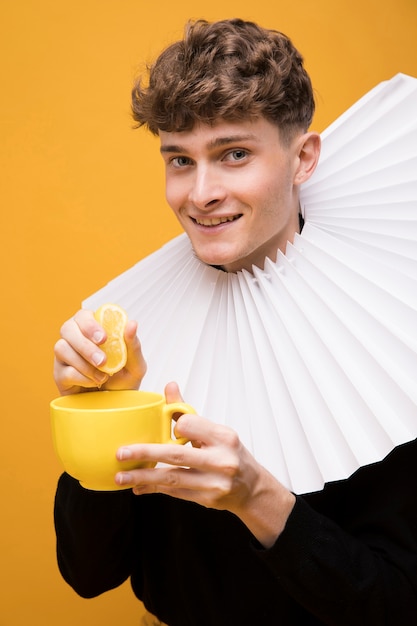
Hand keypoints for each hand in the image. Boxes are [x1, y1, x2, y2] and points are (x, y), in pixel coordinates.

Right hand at [53, 309, 146, 394]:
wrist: (115, 406)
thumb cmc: (124, 381)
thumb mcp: (135, 365)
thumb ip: (133, 345)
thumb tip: (131, 323)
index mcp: (93, 330)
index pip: (83, 315)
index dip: (89, 324)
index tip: (103, 338)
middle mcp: (76, 339)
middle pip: (67, 328)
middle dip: (85, 345)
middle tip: (102, 361)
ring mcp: (65, 356)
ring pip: (61, 348)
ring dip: (84, 363)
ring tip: (103, 377)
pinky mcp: (59, 374)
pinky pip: (63, 370)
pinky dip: (81, 377)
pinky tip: (93, 383)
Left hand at [115, 382, 294, 546]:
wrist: (251, 488)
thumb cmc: (229, 453)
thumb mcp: (215, 431)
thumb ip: (188, 411)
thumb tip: (169, 386)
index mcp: (223, 437)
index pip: (189, 426)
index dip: (176, 426)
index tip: (171, 429)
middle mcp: (221, 460)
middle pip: (176, 454)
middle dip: (145, 453)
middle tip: (120, 453)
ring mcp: (215, 482)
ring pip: (172, 478)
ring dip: (143, 476)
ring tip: (121, 476)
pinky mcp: (207, 499)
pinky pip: (175, 493)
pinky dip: (153, 489)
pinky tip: (137, 486)